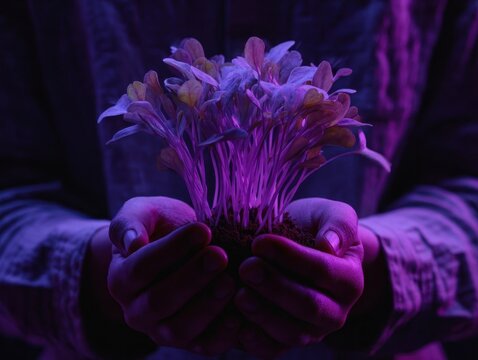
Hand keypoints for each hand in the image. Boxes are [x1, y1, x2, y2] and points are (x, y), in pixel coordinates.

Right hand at [107, 196, 240, 355]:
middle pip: (159, 302)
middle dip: (192, 279)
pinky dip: (224, 333)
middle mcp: (136, 311)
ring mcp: (162, 330)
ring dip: (207, 306)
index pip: (141, 268)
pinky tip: (240, 310)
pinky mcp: (191, 342)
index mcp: (121, 279)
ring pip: (179, 330)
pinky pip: (205, 345)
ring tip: (230, 280)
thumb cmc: (161, 227)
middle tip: (220, 256)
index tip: (203, 230)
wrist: (181, 248)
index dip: (172, 250)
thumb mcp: (143, 212)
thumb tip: (132, 243)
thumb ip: (130, 222)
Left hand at [235, 198, 363, 358]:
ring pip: (292, 333)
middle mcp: (336, 312)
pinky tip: (234, 321)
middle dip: (275, 288)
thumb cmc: (313, 227)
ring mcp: (312, 331)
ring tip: (238, 294)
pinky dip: (254, 341)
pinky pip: (273, 350)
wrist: (300, 245)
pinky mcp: (286, 342)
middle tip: (246, 267)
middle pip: (309, 307)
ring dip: (263, 315)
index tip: (260, 241)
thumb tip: (329, 245)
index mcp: (350, 280)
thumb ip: (339, 224)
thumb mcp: (331, 214)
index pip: (324, 271)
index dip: (291, 257)